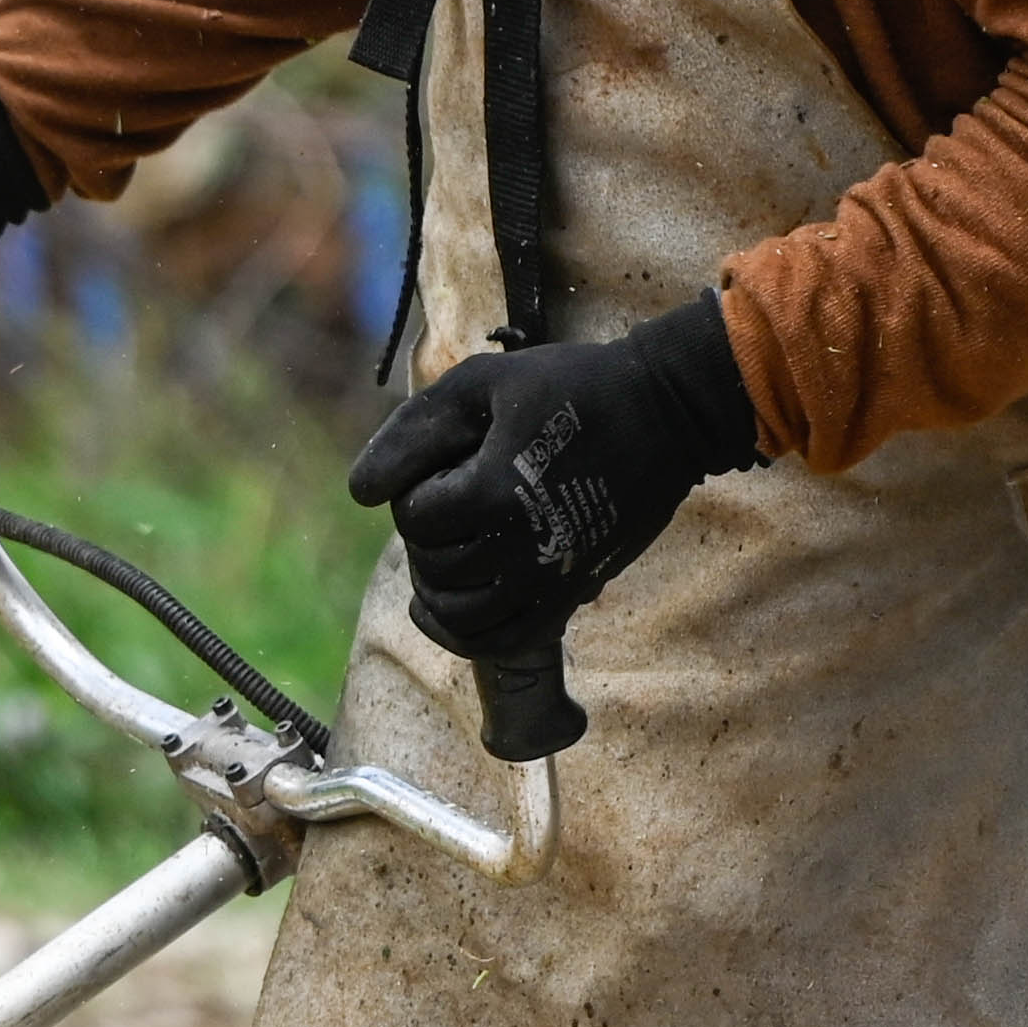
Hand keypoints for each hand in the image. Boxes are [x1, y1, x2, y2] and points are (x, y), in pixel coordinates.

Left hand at [345, 298, 764, 669]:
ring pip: (457, 615)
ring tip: (448, 547)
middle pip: (432, 566)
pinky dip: (461, 633)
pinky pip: (498, 642)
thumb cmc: (573, 388)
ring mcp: (548, 580)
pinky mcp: (569, 596)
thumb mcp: (484, 385)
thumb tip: (360, 493)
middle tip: (453, 496)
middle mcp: (520, 550)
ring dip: (438, 584)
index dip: (417, 487)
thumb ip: (414, 432)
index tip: (450, 461)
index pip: (414, 517)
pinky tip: (445, 605)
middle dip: (428, 532)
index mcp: (495, 494)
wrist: (666, 415)